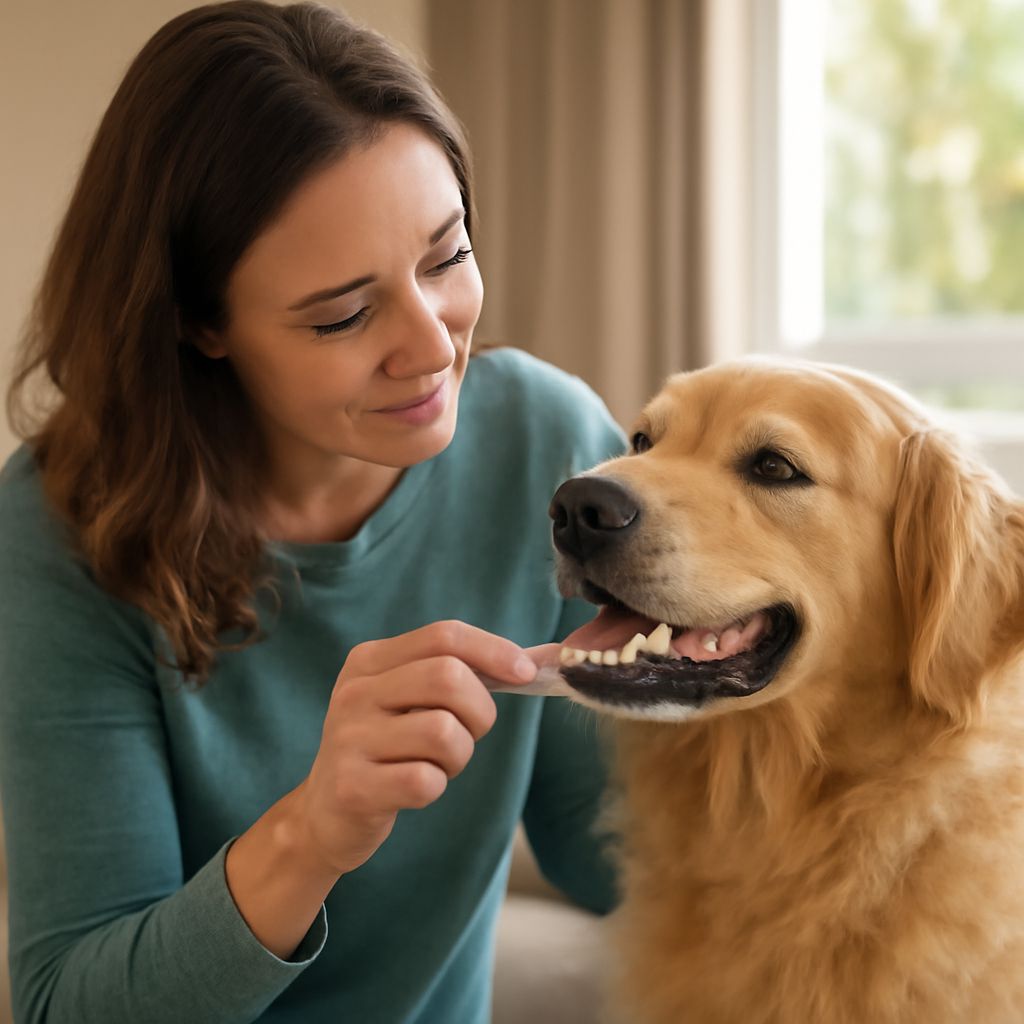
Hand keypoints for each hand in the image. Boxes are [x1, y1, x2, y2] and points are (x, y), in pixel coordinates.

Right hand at [292, 620, 536, 876]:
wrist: (324, 815)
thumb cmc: (386, 749)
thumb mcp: (408, 700)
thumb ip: (461, 674)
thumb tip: (540, 660)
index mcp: (370, 660)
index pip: (443, 635)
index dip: (494, 650)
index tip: (526, 673)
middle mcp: (355, 691)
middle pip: (448, 677)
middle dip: (479, 711)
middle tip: (469, 734)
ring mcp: (349, 738)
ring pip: (443, 732)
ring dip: (458, 756)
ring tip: (435, 764)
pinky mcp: (351, 786)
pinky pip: (425, 780)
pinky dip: (436, 787)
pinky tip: (414, 789)